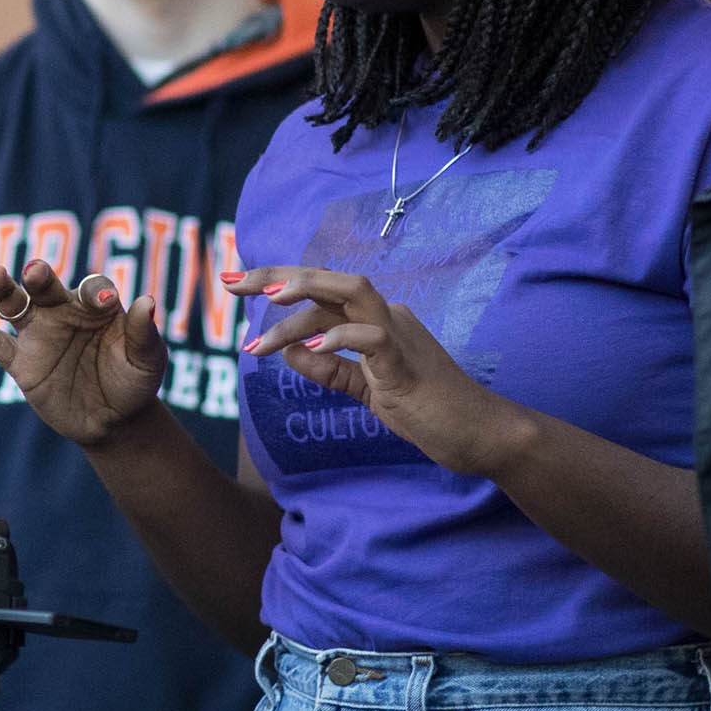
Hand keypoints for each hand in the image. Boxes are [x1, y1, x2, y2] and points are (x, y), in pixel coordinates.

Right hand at [0, 261, 166, 447]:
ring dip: (1, 289)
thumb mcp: (147, 361)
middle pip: (44, 286)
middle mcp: (62, 311)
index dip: (97, 294)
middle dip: (39, 276)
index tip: (106, 303)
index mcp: (95, 305)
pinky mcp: (21, 364)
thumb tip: (148, 302)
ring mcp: (38, 335)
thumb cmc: (134, 382)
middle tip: (35, 272)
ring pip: (13, 304)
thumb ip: (144, 333)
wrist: (113, 420)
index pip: (92, 290)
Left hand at [227, 265, 523, 477]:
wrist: (478, 434)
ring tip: (267, 307)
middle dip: (277, 276)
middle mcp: (385, 316)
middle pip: (327, 280)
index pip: (319, 292)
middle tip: (231, 282)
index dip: (277, 280)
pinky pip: (372, 339)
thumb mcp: (367, 388)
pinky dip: (339, 338)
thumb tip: (288, 350)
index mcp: (374, 320)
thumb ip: (330, 369)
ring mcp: (399, 335)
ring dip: (304, 298)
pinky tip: (308, 347)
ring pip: (348, 296)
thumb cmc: (427, 409)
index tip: (235, 282)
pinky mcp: (407, 364)